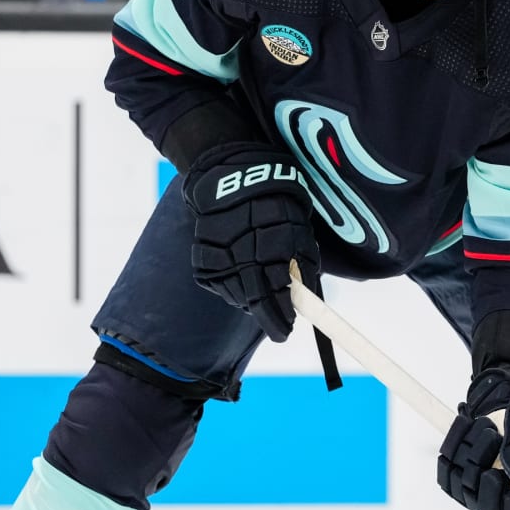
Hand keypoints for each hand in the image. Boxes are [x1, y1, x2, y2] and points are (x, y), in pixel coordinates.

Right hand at [185, 143, 319, 341]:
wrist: (234, 180)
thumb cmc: (276, 206)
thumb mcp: (300, 230)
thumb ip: (304, 265)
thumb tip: (305, 298)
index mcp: (272, 249)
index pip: (278, 295)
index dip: (283, 317)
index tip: (288, 329)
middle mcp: (243, 257)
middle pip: (255, 303)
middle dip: (270, 320)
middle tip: (280, 329)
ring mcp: (220, 260)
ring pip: (237, 297)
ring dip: (251, 302)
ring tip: (261, 294)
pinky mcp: (203, 260)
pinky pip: (220, 287)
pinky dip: (233, 289)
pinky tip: (242, 278)